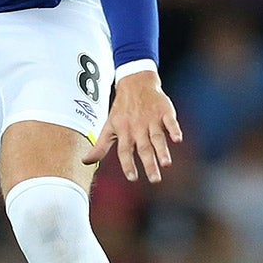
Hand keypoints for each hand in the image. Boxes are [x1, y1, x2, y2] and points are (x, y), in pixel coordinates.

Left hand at [84, 68, 182, 183]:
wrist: (135, 83)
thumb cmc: (121, 109)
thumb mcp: (109, 126)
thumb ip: (100, 146)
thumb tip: (84, 162)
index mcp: (124, 132)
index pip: (125, 151)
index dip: (128, 164)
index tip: (132, 178)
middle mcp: (138, 127)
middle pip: (143, 147)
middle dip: (149, 164)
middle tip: (154, 179)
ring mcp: (152, 119)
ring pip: (157, 137)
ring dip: (162, 150)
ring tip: (166, 164)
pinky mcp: (164, 112)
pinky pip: (170, 122)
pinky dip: (174, 130)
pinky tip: (178, 139)